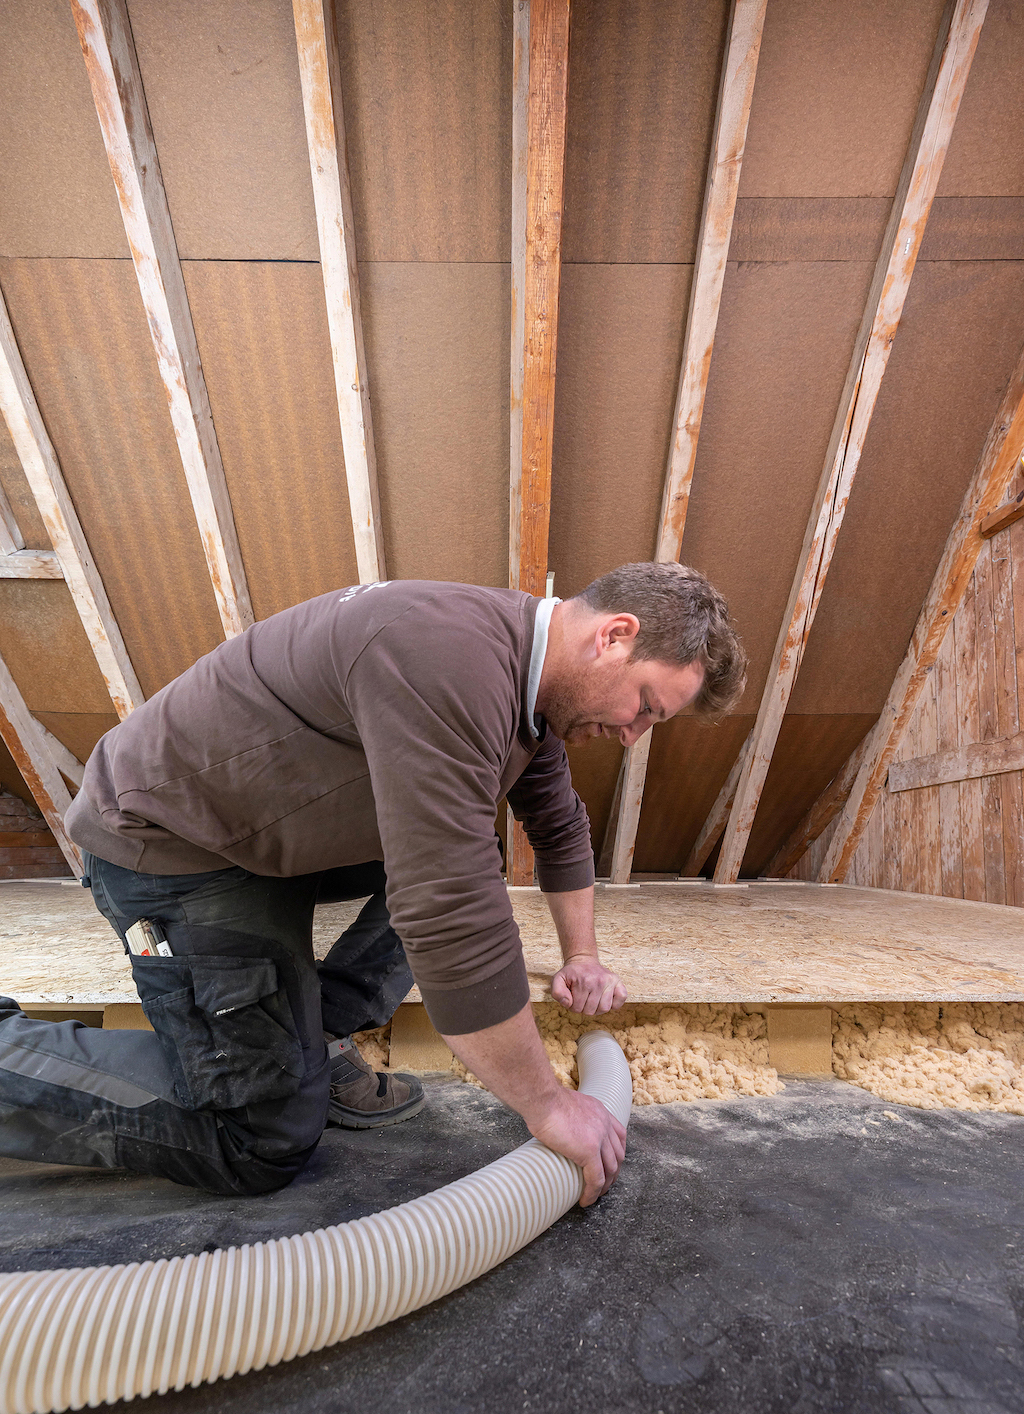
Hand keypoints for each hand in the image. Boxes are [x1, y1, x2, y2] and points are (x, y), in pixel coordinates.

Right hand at [527, 1087, 626, 1205]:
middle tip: (605, 1183)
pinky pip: (596, 1179)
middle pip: (618, 1154)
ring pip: (610, 1169)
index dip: (617, 1152)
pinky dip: (593, 1192)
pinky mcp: (589, 1152)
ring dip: (605, 1185)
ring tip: (595, 1195)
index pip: (619, 1135)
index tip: (610, 1163)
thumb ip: (572, 1115)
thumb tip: (561, 1125)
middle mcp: (604, 1124)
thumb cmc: (545, 1100)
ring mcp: (599, 1138)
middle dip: (613, 1172)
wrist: (543, 1100)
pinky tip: (586, 1200)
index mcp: (600, 1111)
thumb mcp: (567, 1103)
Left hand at [551, 954, 626, 1014]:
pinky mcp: (618, 982)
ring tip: (592, 999)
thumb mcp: (558, 979)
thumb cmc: (571, 973)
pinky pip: (621, 999)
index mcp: (584, 981)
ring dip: (597, 1008)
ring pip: (605, 1009)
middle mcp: (599, 981)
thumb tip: (568, 1003)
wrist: (583, 960)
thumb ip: (557, 993)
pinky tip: (605, 998)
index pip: (578, 1009)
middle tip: (582, 998)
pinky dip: (614, 1004)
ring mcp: (610, 981)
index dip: (573, 1006)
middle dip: (584, 1008)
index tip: (573, 997)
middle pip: (591, 1011)